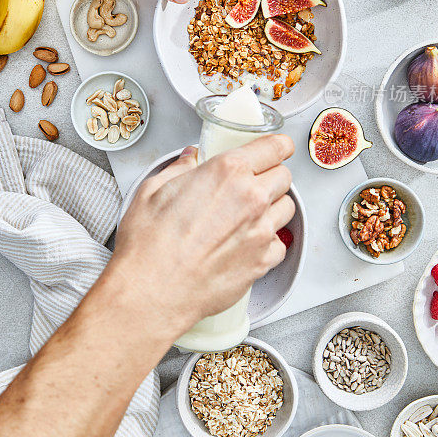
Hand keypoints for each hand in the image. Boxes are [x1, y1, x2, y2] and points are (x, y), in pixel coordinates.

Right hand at [112, 135, 294, 334]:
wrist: (152, 291)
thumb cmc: (150, 244)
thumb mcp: (153, 190)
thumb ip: (179, 167)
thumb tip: (190, 158)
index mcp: (227, 171)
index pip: (274, 146)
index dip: (277, 146)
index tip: (276, 149)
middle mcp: (251, 197)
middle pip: (284, 176)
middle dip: (271, 176)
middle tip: (252, 184)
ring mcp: (261, 230)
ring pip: (287, 207)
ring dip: (273, 207)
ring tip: (248, 215)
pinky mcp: (263, 260)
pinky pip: (280, 243)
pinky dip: (269, 242)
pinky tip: (246, 243)